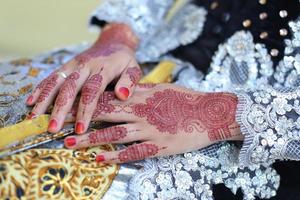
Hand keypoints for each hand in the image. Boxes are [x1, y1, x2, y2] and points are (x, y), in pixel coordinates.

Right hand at [26, 23, 141, 133]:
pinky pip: (51, 77)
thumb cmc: (125, 61)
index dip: (85, 110)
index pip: (92, 91)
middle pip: (69, 88)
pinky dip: (40, 89)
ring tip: (34, 118)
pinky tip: (31, 102)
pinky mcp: (66, 66)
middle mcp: (85, 66)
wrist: (113, 42)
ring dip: (44, 100)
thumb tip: (122, 95)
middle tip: (52, 128)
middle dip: (60, 109)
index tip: (80, 129)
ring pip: (56, 82)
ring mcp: (73, 65)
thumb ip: (130, 81)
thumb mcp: (134, 68)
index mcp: (103, 68)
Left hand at [64, 84, 242, 163]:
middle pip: (104, 116)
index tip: (67, 105)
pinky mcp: (157, 145)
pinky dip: (114, 155)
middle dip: (80, 120)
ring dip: (90, 140)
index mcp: (140, 97)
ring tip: (71, 144)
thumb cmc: (185, 99)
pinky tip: (99, 159)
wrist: (209, 113)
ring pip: (113, 134)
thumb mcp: (160, 88)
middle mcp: (140, 112)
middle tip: (59, 125)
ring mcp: (147, 129)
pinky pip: (132, 152)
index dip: (85, 103)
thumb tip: (122, 90)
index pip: (107, 98)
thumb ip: (139, 90)